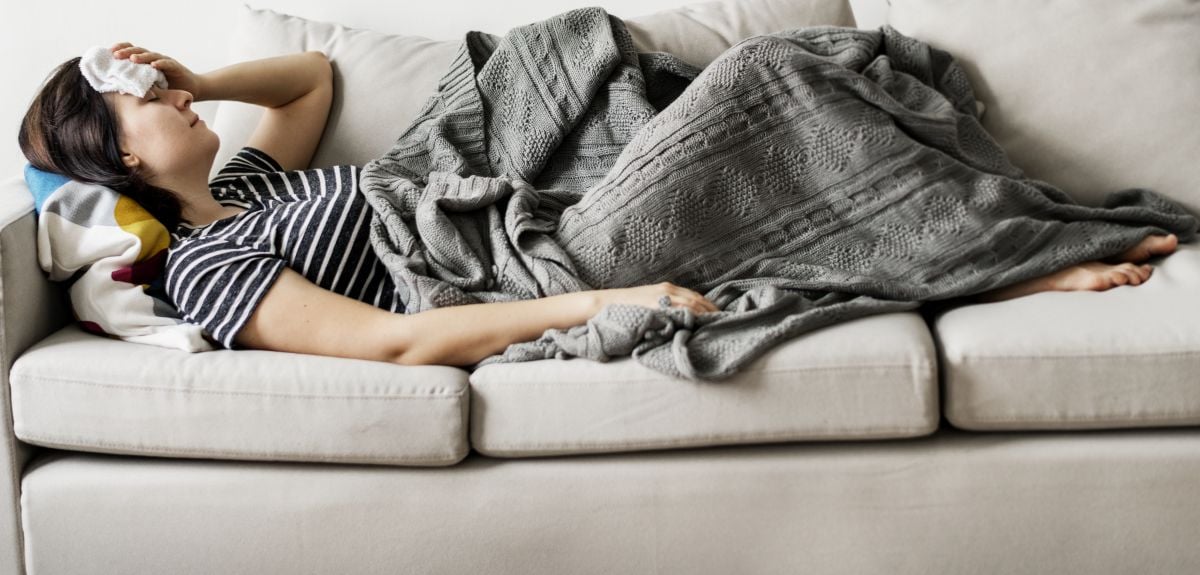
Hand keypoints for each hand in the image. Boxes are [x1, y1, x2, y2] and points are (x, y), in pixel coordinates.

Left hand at [110, 42, 201, 98]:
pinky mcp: (176, 67)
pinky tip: (154, 65)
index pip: (131, 51)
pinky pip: (167, 63)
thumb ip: (137, 85)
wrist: (190, 90)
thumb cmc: (168, 89)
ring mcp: (165, 61)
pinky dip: (160, 63)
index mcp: (145, 62)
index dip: (120, 49)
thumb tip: (117, 89)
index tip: (109, 53)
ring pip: (151, 55)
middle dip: (126, 52)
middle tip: (116, 55)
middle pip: (138, 50)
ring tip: (133, 59)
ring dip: (141, 56)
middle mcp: (154, 59)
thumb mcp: (150, 87)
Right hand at [593, 281, 719, 314]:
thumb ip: (667, 306)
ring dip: (705, 313)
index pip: (695, 296)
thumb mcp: (651, 302)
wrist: (608, 303)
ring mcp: (662, 297)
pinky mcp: (655, 305)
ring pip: (690, 303)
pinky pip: (677, 310)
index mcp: (668, 288)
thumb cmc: (629, 306)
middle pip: (696, 299)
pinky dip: (690, 316)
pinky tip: (698, 324)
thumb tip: (684, 318)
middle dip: (711, 310)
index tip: (720, 315)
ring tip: (716, 323)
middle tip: (724, 321)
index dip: (709, 305)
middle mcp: (668, 290)